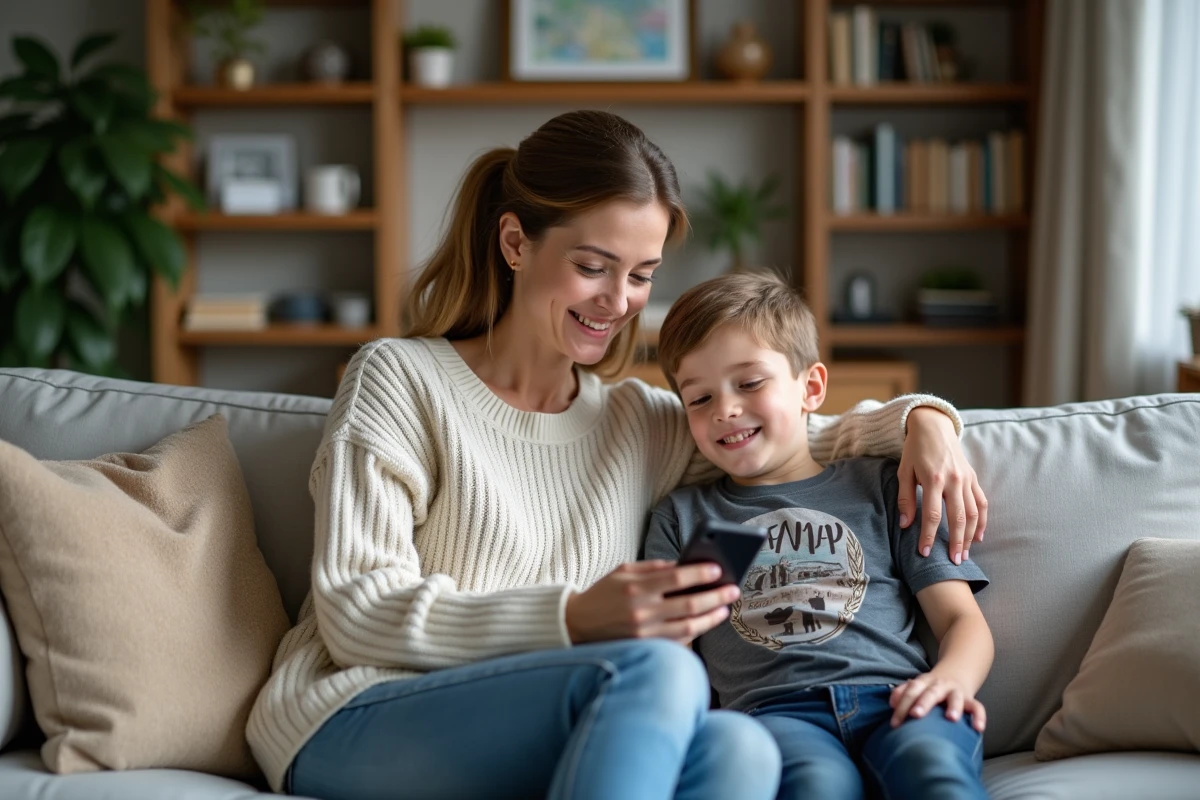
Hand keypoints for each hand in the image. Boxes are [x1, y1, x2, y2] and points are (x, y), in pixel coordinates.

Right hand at [565, 560, 740, 645]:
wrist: (575, 625)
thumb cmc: (602, 594)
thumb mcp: (622, 571)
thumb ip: (652, 567)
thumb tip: (683, 566)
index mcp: (636, 586)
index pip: (678, 578)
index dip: (701, 573)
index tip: (719, 569)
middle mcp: (642, 611)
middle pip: (690, 604)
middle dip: (716, 596)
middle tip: (733, 590)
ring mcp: (644, 634)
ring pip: (689, 627)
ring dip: (711, 618)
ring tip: (724, 608)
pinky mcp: (644, 649)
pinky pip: (677, 642)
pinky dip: (694, 634)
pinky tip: (704, 623)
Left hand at [889, 673, 986, 731]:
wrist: (956, 672)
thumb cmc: (931, 686)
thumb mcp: (917, 685)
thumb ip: (903, 692)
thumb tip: (891, 703)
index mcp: (924, 682)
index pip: (911, 691)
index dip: (902, 705)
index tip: (894, 723)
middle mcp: (940, 685)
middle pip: (931, 692)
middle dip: (923, 703)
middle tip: (915, 714)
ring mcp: (956, 691)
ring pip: (956, 697)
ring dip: (954, 707)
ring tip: (951, 718)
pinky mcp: (970, 699)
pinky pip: (977, 707)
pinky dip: (979, 716)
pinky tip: (978, 728)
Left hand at [898, 407, 987, 563]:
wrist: (934, 427)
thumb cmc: (915, 450)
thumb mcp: (903, 472)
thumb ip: (905, 498)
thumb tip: (905, 524)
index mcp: (933, 479)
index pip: (932, 515)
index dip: (928, 536)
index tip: (923, 553)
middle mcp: (954, 480)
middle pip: (958, 518)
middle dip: (955, 542)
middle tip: (953, 562)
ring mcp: (966, 479)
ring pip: (973, 513)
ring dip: (970, 536)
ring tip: (964, 554)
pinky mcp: (973, 478)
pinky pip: (982, 502)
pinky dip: (982, 520)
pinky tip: (978, 536)